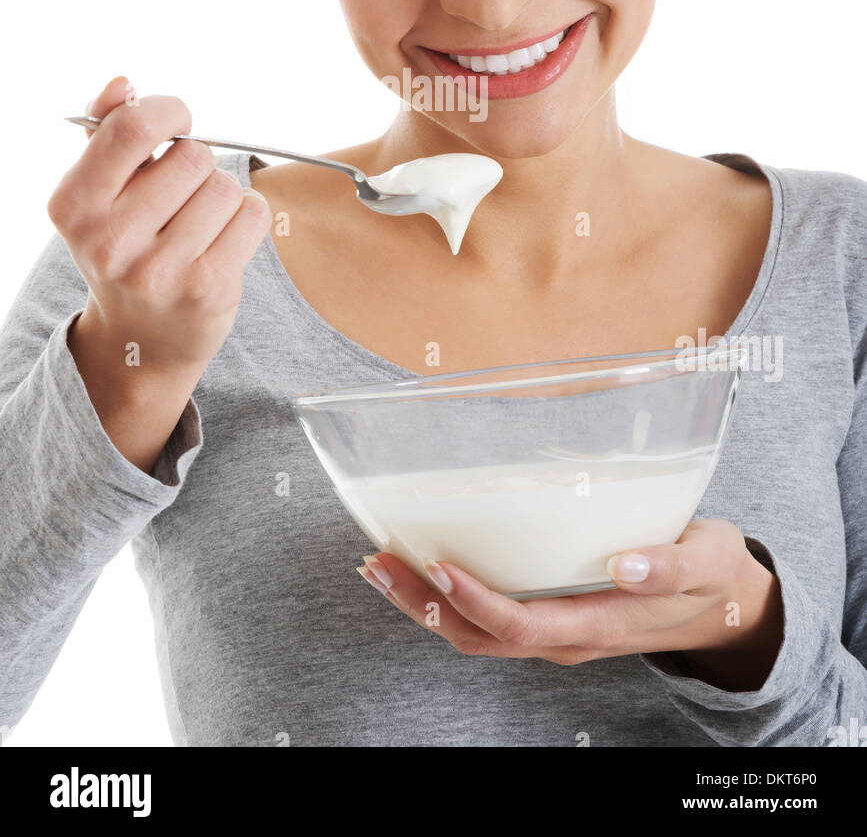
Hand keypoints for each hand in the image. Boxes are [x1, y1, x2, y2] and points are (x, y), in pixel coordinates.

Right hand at [48, 75, 271, 471]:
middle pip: (193, 156)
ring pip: (226, 186)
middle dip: (197, 165)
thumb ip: (105, 129)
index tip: (177, 122)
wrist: (141, 340)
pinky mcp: (206, 288)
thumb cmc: (124, 245)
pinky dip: (247, 219)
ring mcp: (158, 269)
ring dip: (222, 196)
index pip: (133, 126)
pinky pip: (252, 215)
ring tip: (198, 224)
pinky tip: (222, 241)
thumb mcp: (98, 191)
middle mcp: (108, 240)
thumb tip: (122, 83)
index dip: (169, 111)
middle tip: (181, 197)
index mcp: (73, 205)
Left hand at [357, 518, 783, 690]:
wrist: (725, 607)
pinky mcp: (551, 617)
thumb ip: (669, 566)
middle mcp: (567, 637)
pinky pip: (487, 621)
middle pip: (478, 634)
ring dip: (424, 604)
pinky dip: (446, 599)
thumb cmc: (712, 576)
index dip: (475, 600)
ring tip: (382, 564)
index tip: (438, 563)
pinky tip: (425, 568)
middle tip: (379, 561)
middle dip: (424, 604)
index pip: (521, 625)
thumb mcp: (706, 563)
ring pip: (474, 633)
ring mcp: (556, 632)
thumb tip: (625, 565)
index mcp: (600, 624)